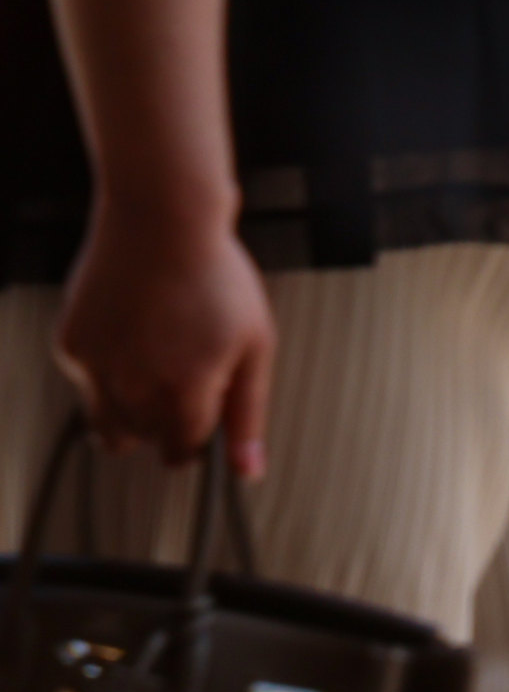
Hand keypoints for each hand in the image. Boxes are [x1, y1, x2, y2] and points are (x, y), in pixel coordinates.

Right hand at [54, 203, 272, 475]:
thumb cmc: (216, 277)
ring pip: (106, 425)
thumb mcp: (255, 345)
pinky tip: (131, 328)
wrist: (162, 220)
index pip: (182, 451)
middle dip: (163, 423)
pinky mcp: (71, 345)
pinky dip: (107, 367)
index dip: (196, 436)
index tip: (200, 419)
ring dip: (130, 411)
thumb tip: (248, 471)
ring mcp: (95, 368)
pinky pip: (86, 381)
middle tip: (181, 376)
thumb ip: (248, 414)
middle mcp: (133, 388)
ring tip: (155, 362)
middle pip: (143, 441)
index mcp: (184, 392)